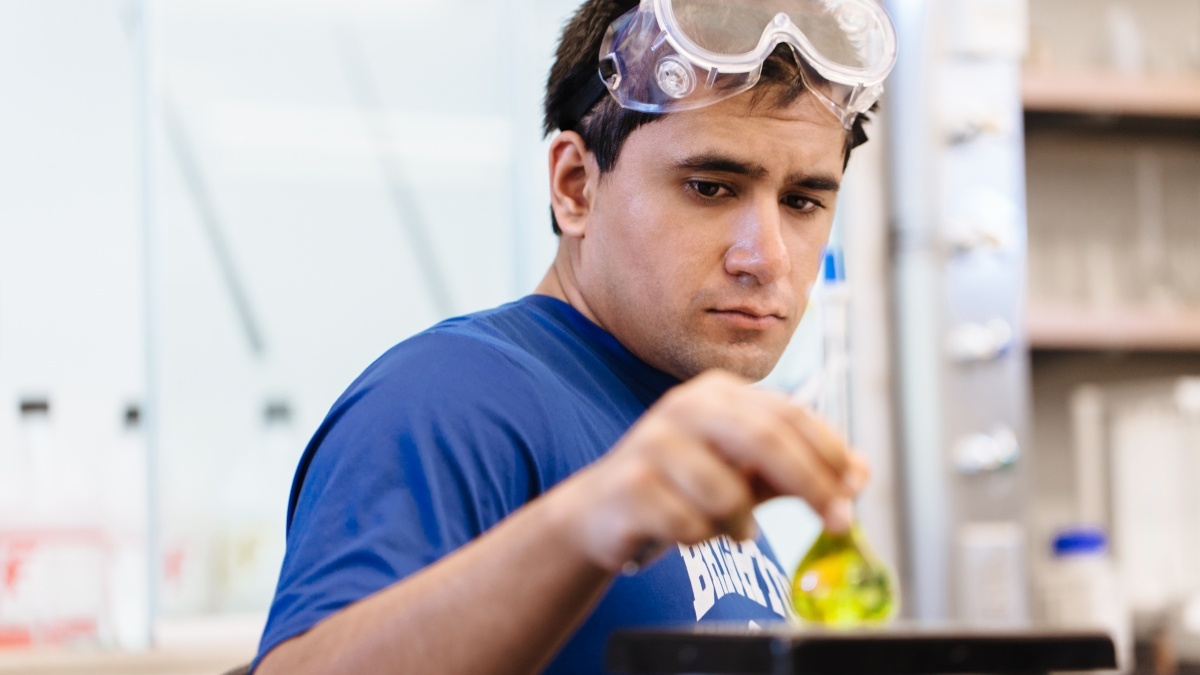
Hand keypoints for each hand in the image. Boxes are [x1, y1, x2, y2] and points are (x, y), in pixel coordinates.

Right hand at [549, 369, 869, 572]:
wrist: (603, 512)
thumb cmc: (682, 487)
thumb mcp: (745, 474)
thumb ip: (799, 470)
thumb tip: (861, 473)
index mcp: (717, 394)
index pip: (788, 414)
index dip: (830, 452)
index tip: (855, 490)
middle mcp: (684, 407)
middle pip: (766, 439)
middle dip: (811, 484)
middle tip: (839, 522)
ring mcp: (653, 443)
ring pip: (727, 493)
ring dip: (740, 524)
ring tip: (729, 530)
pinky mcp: (630, 484)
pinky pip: (689, 523)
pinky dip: (700, 537)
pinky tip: (687, 531)